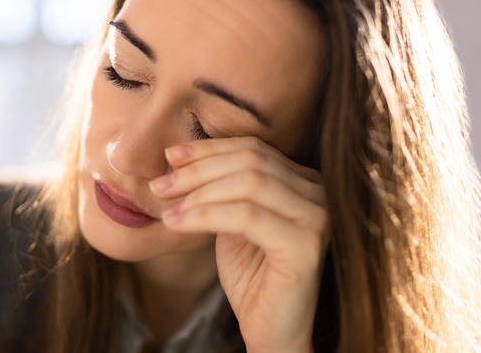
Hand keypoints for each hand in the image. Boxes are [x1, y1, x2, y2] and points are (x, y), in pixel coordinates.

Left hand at [149, 136, 329, 352]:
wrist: (271, 330)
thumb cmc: (251, 275)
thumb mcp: (231, 221)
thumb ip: (219, 188)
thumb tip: (177, 157)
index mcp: (305, 182)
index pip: (254, 149)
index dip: (209, 149)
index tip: (170, 155)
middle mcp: (319, 195)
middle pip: (251, 162)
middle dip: (199, 169)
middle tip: (161, 185)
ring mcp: (318, 219)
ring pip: (249, 184)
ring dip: (199, 192)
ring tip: (167, 207)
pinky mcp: (305, 246)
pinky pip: (247, 216)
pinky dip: (206, 214)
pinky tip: (178, 222)